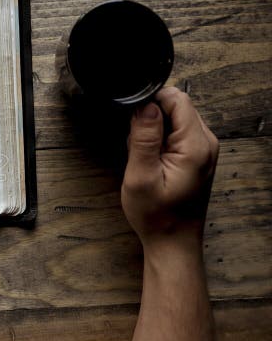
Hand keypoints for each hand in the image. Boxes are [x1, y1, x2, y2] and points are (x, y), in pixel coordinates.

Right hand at [121, 87, 218, 253]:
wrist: (173, 240)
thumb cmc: (156, 215)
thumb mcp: (140, 177)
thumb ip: (144, 139)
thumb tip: (145, 106)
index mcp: (195, 146)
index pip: (177, 100)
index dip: (151, 104)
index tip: (135, 125)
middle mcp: (206, 143)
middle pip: (178, 105)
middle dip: (151, 118)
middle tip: (139, 148)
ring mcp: (204, 148)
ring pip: (176, 117)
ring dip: (155, 130)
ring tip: (146, 157)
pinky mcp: (198, 154)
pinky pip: (177, 131)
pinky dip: (160, 139)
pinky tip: (152, 160)